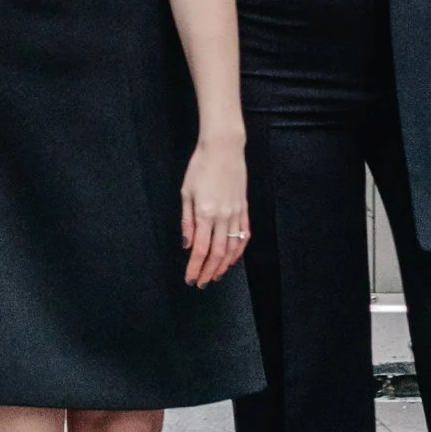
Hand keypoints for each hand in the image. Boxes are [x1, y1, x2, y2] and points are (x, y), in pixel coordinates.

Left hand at [179, 127, 248, 285]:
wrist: (223, 149)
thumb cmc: (200, 167)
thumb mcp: (186, 193)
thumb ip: (187, 221)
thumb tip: (187, 244)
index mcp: (205, 213)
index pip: (200, 249)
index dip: (195, 267)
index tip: (190, 279)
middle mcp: (222, 217)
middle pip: (217, 253)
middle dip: (208, 271)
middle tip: (202, 283)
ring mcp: (236, 213)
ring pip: (232, 247)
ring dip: (224, 265)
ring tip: (216, 275)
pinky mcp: (244, 208)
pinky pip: (244, 234)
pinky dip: (239, 250)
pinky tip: (233, 258)